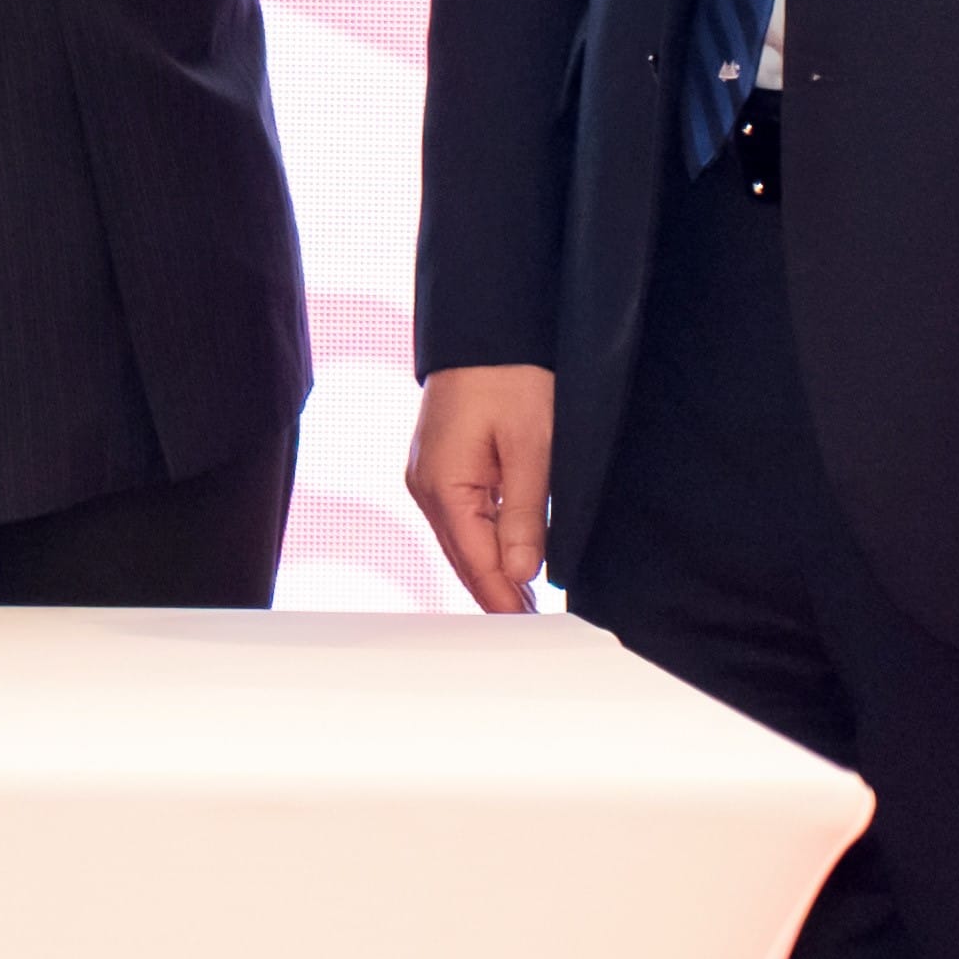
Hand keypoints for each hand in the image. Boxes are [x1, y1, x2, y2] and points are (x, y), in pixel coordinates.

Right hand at [404, 364, 553, 613]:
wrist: (486, 330)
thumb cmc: (510, 376)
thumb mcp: (533, 446)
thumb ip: (524, 514)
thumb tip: (523, 572)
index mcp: (443, 485)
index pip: (476, 561)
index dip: (504, 599)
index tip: (528, 628)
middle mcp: (426, 486)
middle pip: (461, 558)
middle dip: (495, 593)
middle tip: (532, 627)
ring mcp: (427, 477)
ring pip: (458, 542)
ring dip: (489, 572)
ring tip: (524, 604)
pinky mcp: (438, 468)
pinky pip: (458, 520)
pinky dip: (481, 545)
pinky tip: (505, 559)